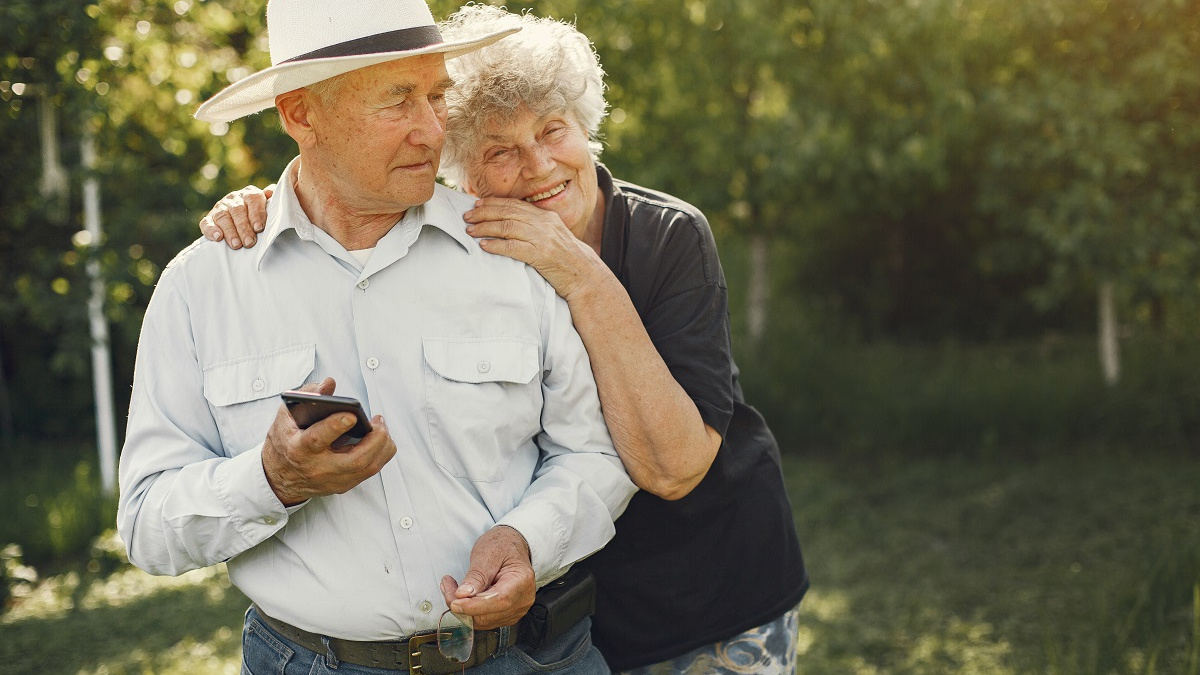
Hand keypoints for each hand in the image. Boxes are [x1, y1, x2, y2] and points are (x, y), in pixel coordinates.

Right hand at [199, 185, 274, 248]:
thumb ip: (273, 201)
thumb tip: (272, 192)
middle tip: (249, 242)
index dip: (256, 213)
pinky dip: (211, 230)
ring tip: (236, 245)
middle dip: (244, 228)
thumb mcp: (269, 207)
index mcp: (250, 194)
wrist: (242, 219)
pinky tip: (218, 238)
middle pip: (238, 211)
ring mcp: (220, 207)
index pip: (253, 200)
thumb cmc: (260, 216)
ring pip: (223, 217)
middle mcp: (234, 198)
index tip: (259, 228)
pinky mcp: (209, 219)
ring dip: (230, 231)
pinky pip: (207, 223)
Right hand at [261, 377, 395, 505]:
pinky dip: (380, 453)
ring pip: (368, 467)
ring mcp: (333, 480)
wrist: (279, 477)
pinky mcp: (344, 485)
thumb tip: (329, 384)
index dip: (335, 426)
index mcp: (298, 448)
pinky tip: (379, 439)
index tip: (351, 415)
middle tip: (377, 421)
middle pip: (355, 460)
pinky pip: (370, 471)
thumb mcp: (286, 416)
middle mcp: (317, 467)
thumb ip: (307, 395)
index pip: (318, 438)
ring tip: (380, 426)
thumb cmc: (285, 442)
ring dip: (382, 445)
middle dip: (375, 439)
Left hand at [439, 525, 535, 629]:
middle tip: (447, 587)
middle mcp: (522, 599)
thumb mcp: (487, 553)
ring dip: (463, 609)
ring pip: (483, 621)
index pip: (500, 600)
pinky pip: (484, 620)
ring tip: (452, 588)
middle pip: (490, 614)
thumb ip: (476, 576)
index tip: (455, 602)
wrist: (511, 547)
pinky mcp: (506, 615)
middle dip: (464, 606)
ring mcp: (516, 610)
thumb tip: (463, 594)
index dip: (475, 605)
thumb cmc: (502, 546)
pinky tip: (463, 596)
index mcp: (522, 580)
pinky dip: (469, 611)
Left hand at [463, 198, 606, 301]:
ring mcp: (542, 238)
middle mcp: (543, 224)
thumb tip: (511, 224)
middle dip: (484, 213)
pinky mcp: (540, 255)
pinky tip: (484, 246)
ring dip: (485, 228)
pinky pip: (513, 247)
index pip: (514, 205)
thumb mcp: (553, 236)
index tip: (477, 204)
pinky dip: (496, 245)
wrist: (584, 275)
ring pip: (507, 227)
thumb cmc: (566, 259)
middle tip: (467, 216)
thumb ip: (535, 227)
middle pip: (507, 213)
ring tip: (470, 231)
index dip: (493, 203)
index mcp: (546, 216)